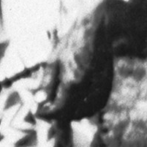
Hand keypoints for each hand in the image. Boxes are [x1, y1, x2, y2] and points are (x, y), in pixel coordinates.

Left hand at [37, 0, 124, 121]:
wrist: (96, 30)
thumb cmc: (71, 43)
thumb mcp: (52, 62)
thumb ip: (46, 84)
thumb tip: (39, 102)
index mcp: (74, 82)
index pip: (59, 111)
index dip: (46, 114)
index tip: (37, 112)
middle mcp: (90, 88)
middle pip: (73, 114)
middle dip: (58, 116)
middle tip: (45, 110)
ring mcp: (102, 87)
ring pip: (87, 111)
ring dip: (73, 114)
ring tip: (58, 109)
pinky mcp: (108, 84)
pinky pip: (98, 104)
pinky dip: (86, 108)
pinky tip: (75, 104)